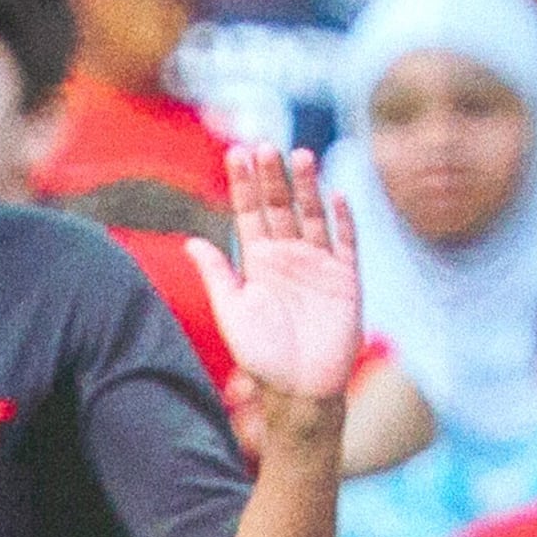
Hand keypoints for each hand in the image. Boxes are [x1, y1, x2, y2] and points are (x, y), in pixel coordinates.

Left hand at [197, 147, 361, 408]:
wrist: (300, 390)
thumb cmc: (262, 356)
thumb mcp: (232, 312)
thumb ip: (216, 275)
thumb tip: (190, 240)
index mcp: (258, 263)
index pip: (250, 214)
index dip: (243, 185)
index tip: (236, 153)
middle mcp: (289, 257)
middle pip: (281, 207)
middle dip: (272, 177)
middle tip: (262, 146)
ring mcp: (320, 264)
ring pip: (312, 215)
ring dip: (307, 186)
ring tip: (298, 155)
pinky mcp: (346, 278)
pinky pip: (346, 242)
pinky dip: (343, 219)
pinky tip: (337, 195)